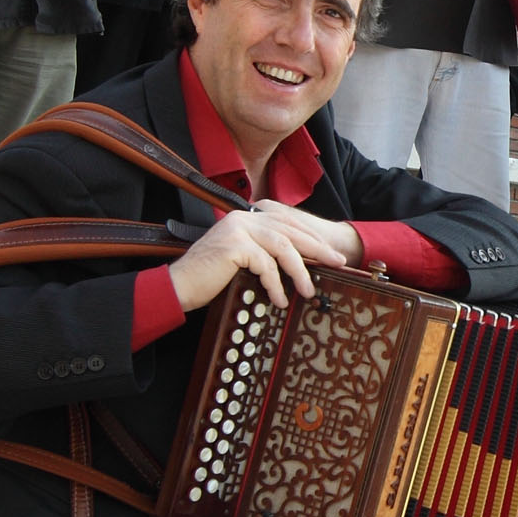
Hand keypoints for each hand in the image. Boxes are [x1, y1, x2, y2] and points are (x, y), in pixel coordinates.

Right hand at [167, 204, 355, 313]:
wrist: (180, 285)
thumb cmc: (211, 277)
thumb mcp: (242, 259)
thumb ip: (264, 252)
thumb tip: (299, 262)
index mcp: (247, 217)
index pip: (287, 221)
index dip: (310, 236)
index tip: (330, 253)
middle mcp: (243, 217)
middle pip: (290, 230)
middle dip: (317, 248)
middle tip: (337, 263)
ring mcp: (238, 228)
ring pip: (282, 246)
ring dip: (300, 271)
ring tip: (308, 291)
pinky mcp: (234, 245)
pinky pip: (266, 265)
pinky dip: (276, 284)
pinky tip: (280, 299)